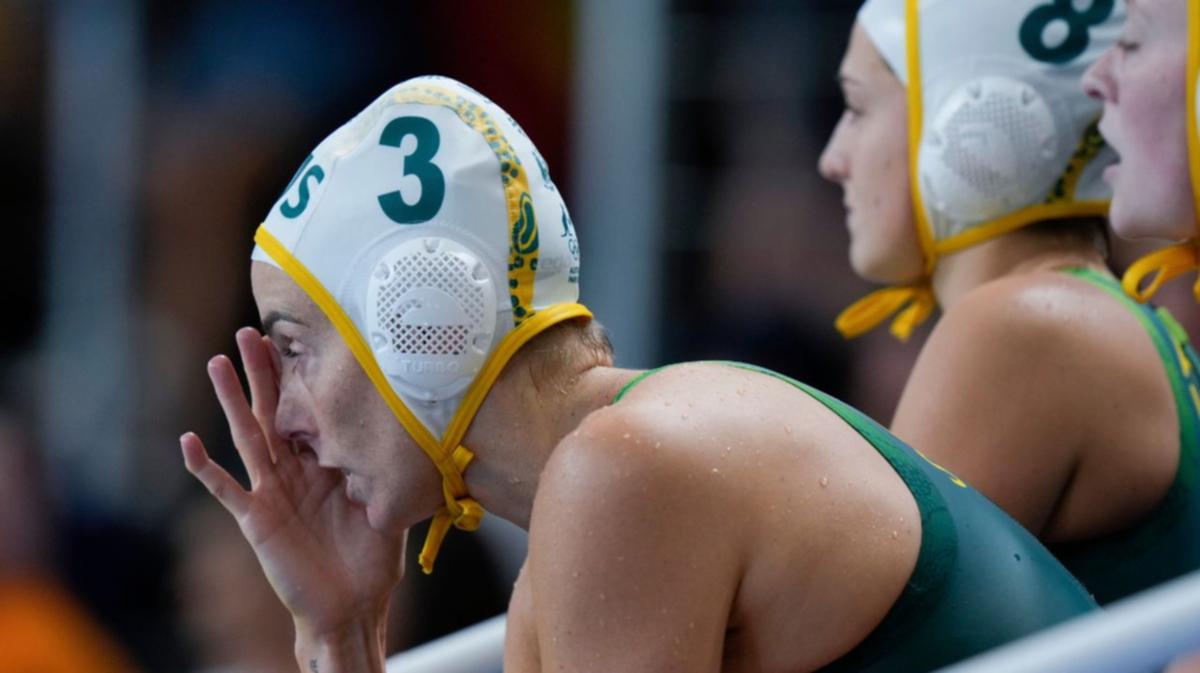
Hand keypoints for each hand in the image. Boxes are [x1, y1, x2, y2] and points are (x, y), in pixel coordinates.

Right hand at [181, 327, 404, 640]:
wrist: (352, 605)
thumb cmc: (370, 559)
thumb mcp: (387, 504)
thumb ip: (389, 469)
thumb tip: (415, 432)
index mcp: (323, 463)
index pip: (308, 411)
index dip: (301, 377)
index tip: (297, 336)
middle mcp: (293, 471)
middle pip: (273, 411)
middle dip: (262, 372)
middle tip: (250, 330)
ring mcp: (271, 492)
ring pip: (247, 436)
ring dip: (232, 401)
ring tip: (216, 364)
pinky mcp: (256, 519)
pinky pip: (227, 489)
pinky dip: (205, 467)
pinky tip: (187, 442)